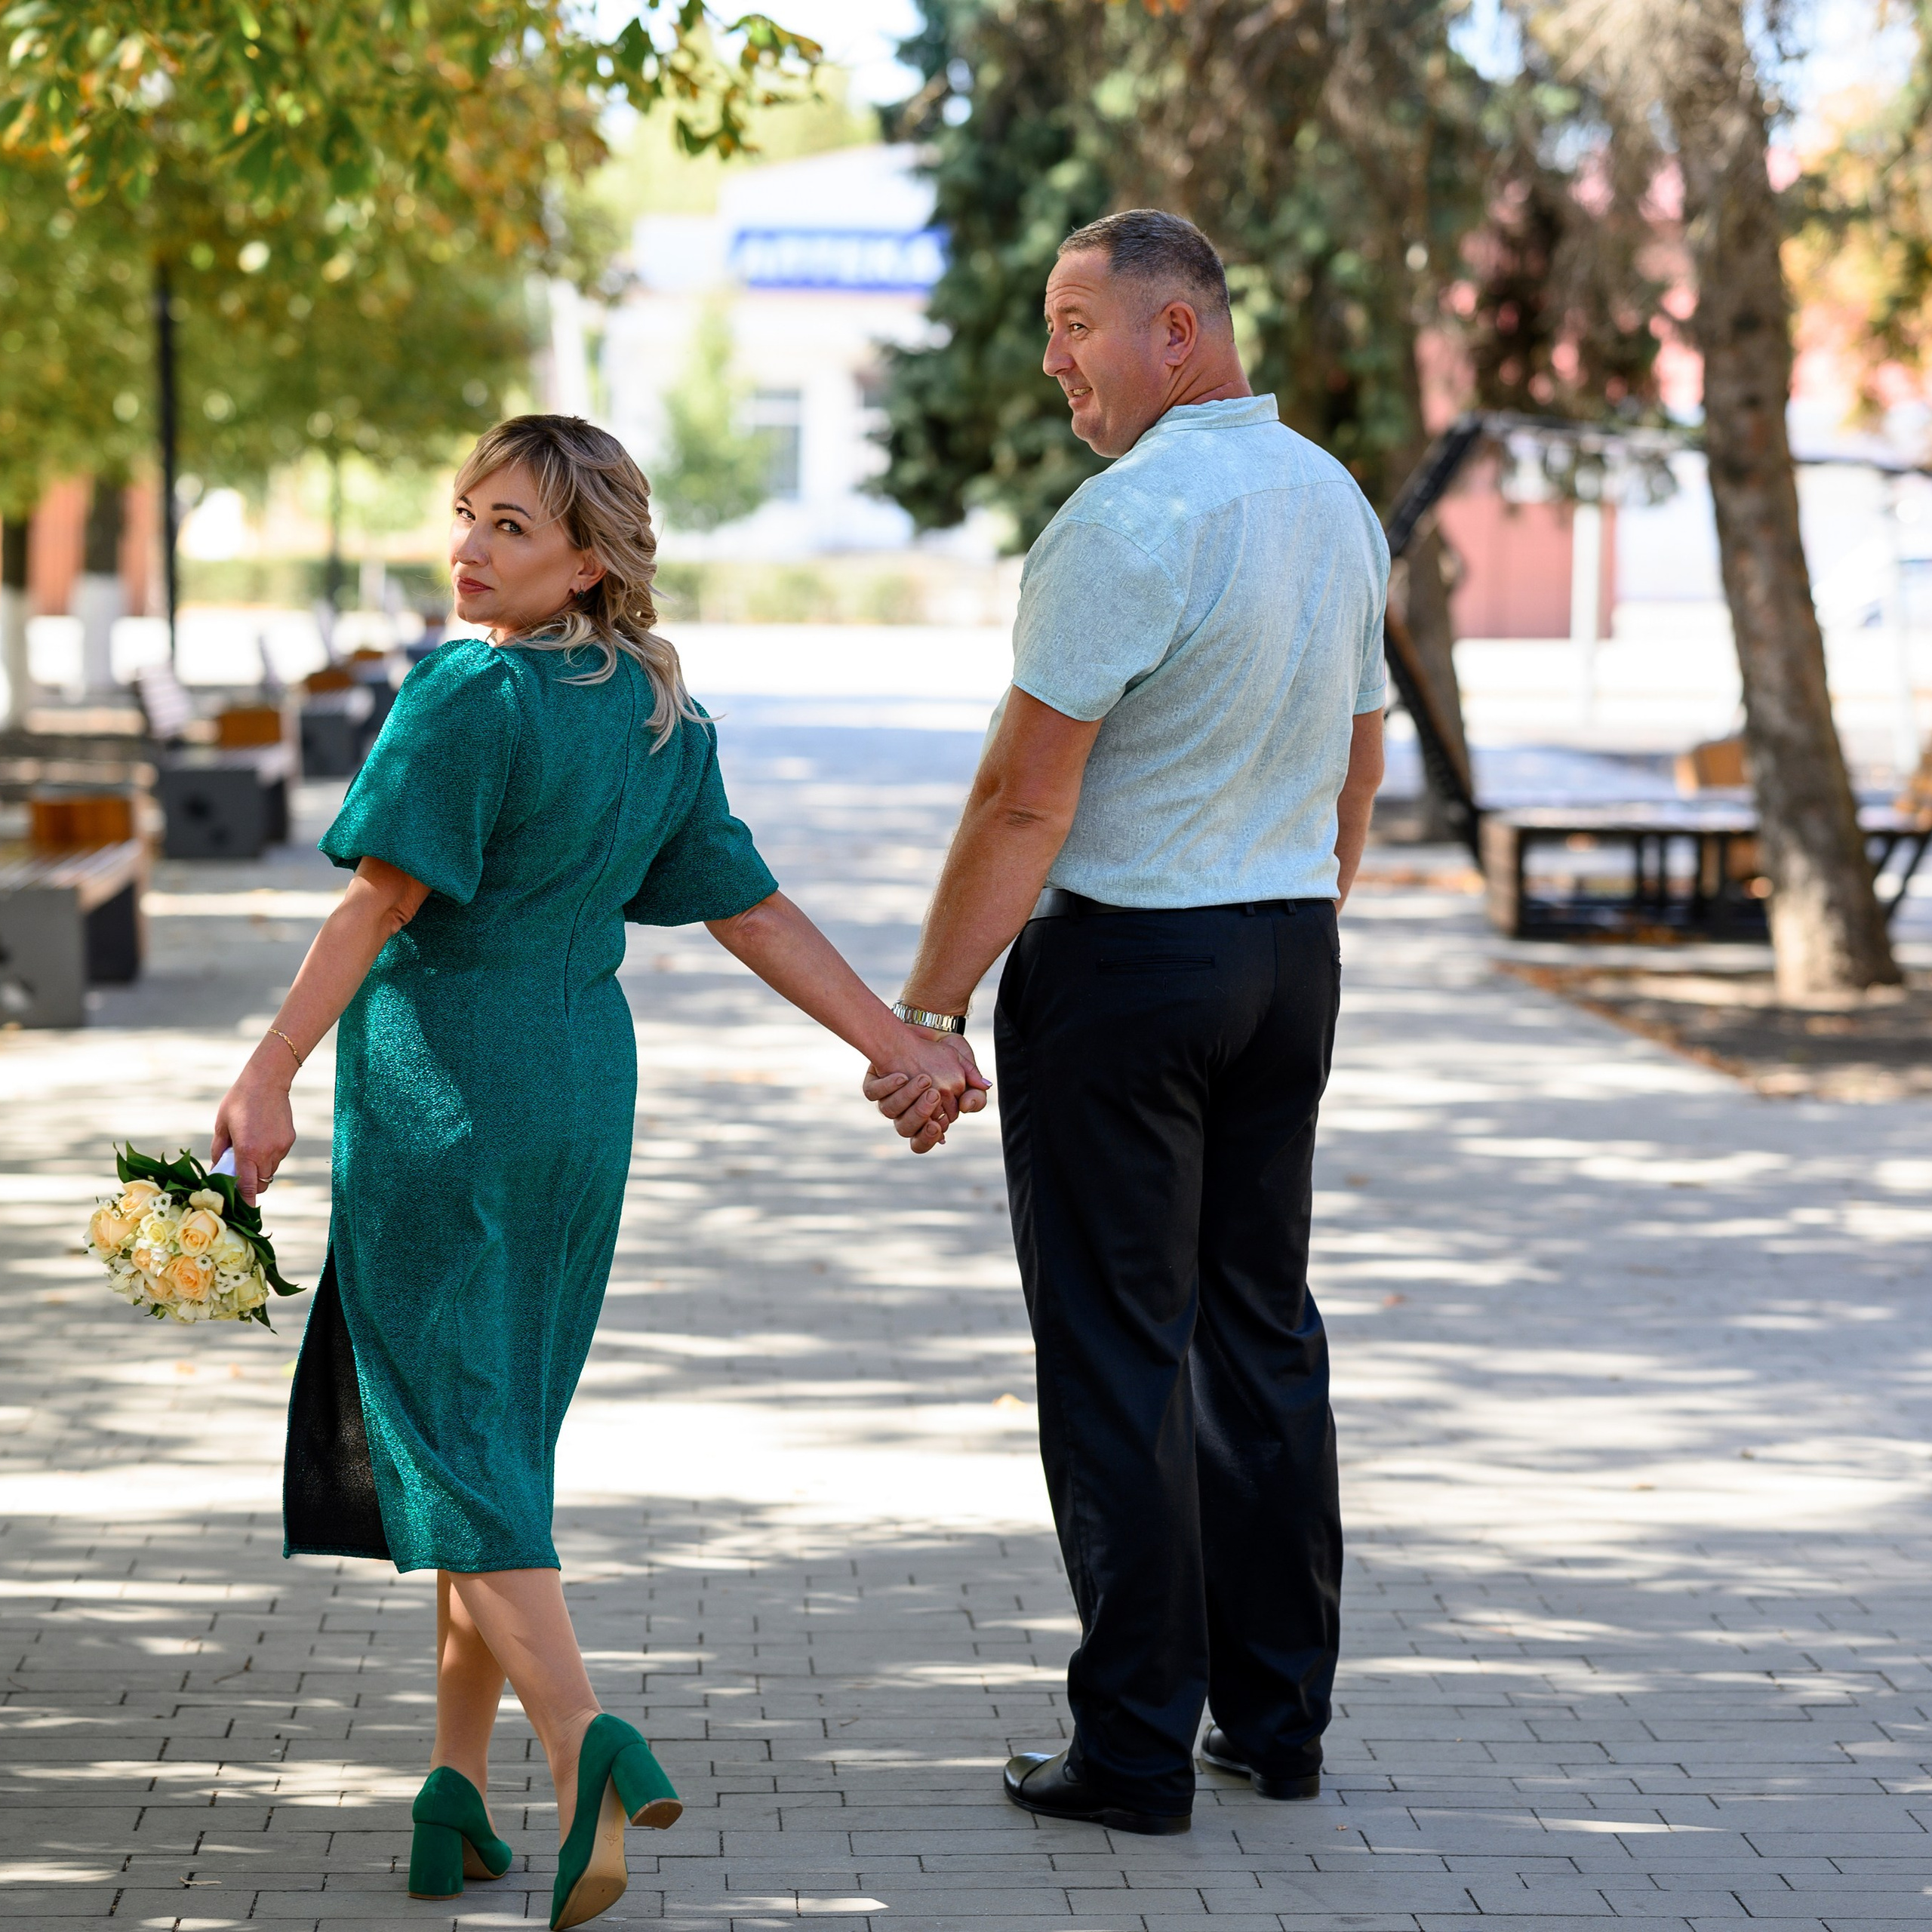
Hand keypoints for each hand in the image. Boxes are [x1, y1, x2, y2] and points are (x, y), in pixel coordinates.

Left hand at [211, 1057, 296, 1204]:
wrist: (267, 1081)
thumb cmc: (239, 1101)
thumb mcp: (222, 1126)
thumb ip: (220, 1151)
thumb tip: (218, 1169)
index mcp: (247, 1151)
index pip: (247, 1187)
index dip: (246, 1202)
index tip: (244, 1211)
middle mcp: (267, 1152)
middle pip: (260, 1182)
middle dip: (250, 1183)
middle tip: (240, 1170)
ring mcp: (281, 1147)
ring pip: (270, 1170)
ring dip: (260, 1167)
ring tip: (252, 1147)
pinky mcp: (289, 1140)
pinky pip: (278, 1156)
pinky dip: (269, 1154)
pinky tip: (263, 1137)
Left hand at [863, 1030, 988, 1153]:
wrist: (924, 1028)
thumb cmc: (945, 1054)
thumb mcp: (965, 1071)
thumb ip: (974, 1092)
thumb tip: (968, 1108)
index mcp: (927, 1115)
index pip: (925, 1137)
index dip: (930, 1135)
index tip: (938, 1124)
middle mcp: (905, 1110)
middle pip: (905, 1129)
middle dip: (919, 1115)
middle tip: (933, 1096)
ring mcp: (889, 1097)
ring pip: (889, 1110)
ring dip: (905, 1097)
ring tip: (923, 1079)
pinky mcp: (875, 1082)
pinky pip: (873, 1092)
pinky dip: (886, 1086)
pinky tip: (900, 1076)